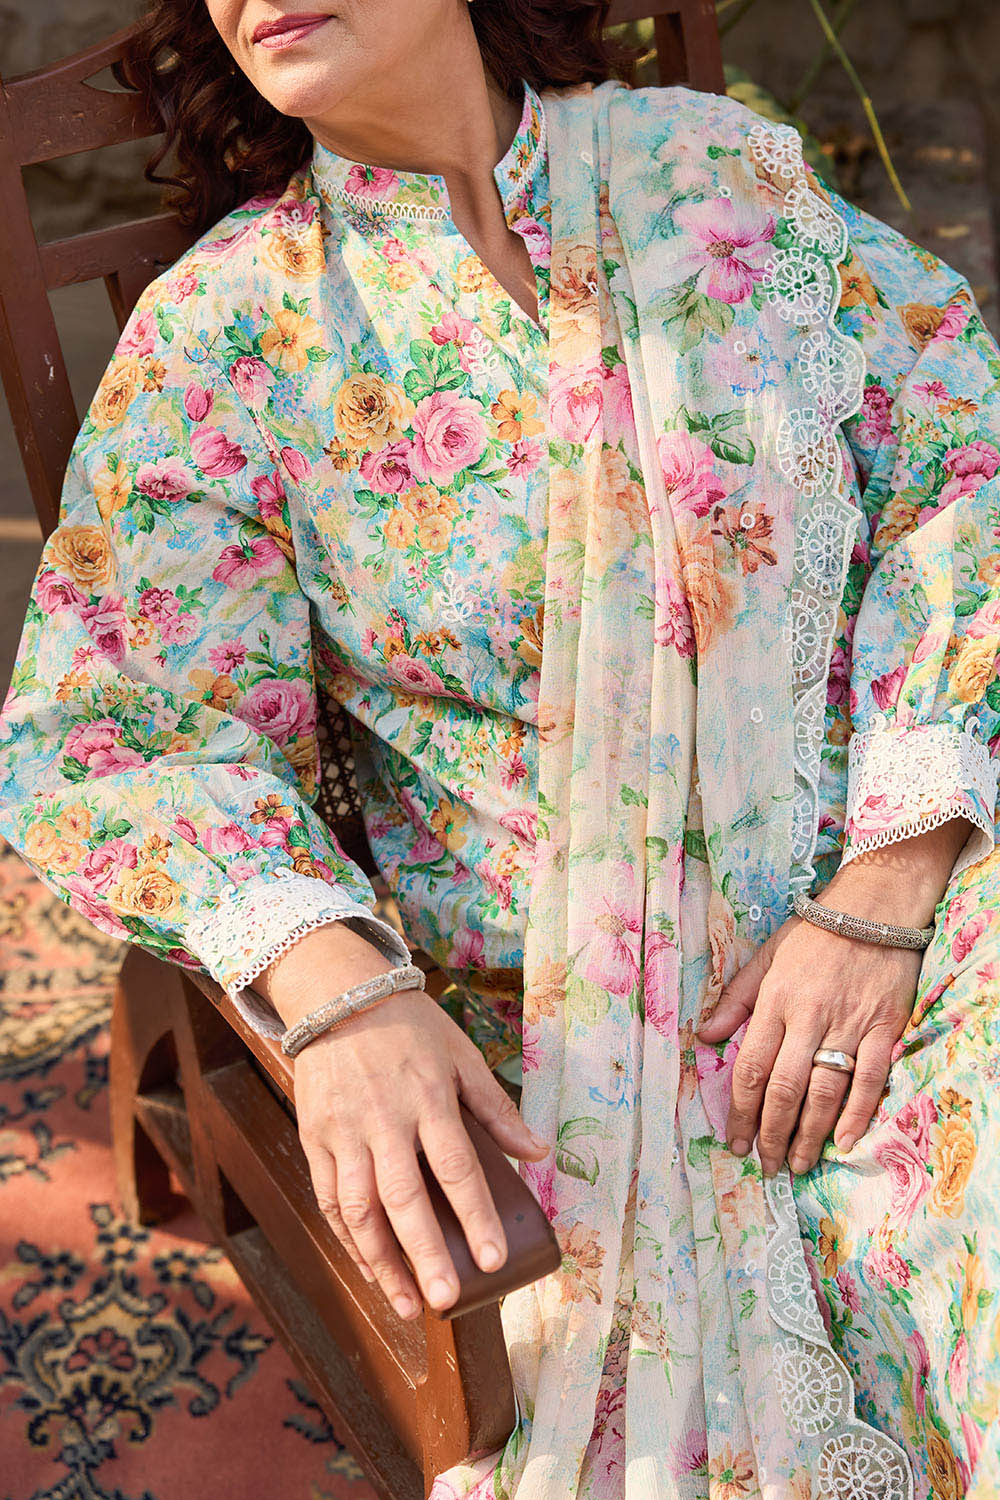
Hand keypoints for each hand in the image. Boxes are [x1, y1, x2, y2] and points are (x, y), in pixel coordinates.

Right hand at [292, 987, 546, 1319]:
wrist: (338, 995)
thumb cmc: (410, 1026)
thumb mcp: (461, 1055)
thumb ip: (496, 1109)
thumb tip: (538, 1152)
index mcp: (428, 1097)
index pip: (455, 1167)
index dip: (475, 1216)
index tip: (492, 1259)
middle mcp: (383, 1119)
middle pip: (403, 1197)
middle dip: (425, 1253)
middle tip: (446, 1298)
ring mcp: (343, 1131)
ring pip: (358, 1208)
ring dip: (381, 1261)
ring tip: (408, 1303)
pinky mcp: (315, 1138)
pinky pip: (329, 1198)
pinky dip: (348, 1239)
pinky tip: (370, 1268)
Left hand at [695, 818, 972, 1174]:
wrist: (874, 906)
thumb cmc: (814, 933)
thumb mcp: (767, 957)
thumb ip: (736, 999)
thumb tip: (703, 1035)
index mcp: (775, 1000)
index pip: (751, 1067)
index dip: (741, 1110)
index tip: (735, 1139)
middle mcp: (808, 1016)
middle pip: (784, 1088)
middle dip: (771, 1133)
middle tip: (766, 1164)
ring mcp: (849, 1024)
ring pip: (824, 1091)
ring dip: (808, 1134)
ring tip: (798, 1163)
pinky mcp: (885, 1027)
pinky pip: (871, 1079)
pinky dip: (857, 1114)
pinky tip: (843, 1141)